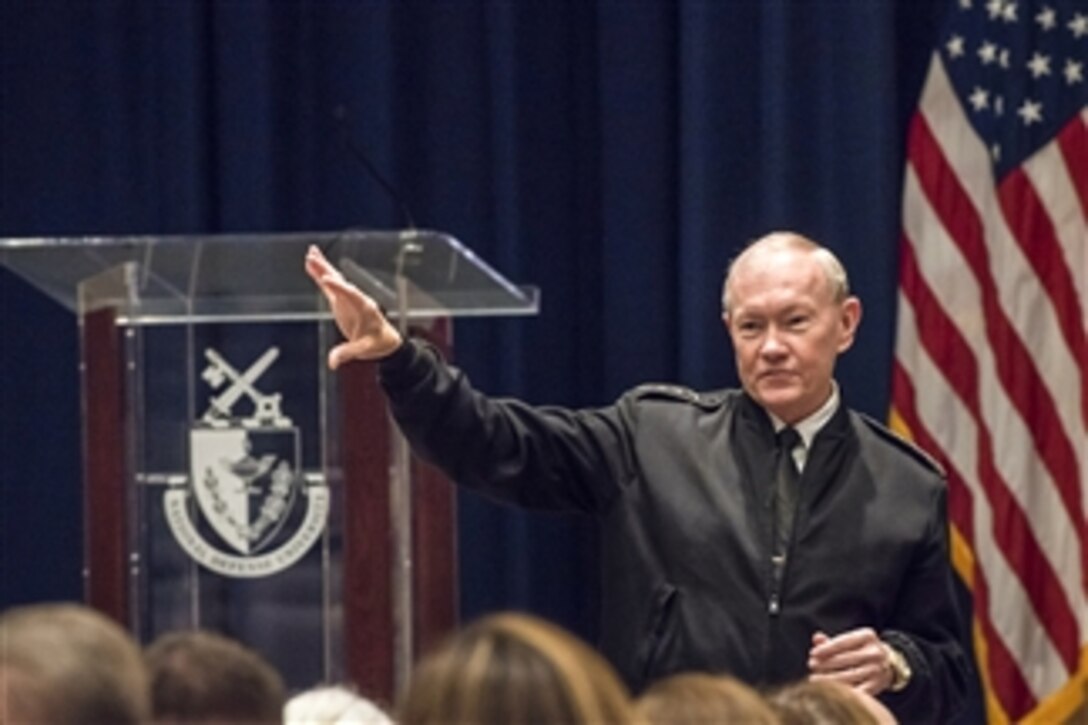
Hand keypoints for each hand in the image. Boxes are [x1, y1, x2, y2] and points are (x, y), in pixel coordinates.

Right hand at [304, 245, 403, 367]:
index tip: (327, 280)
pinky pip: (329, 286)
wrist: (385, 341)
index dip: (339, 287)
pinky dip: (320, 275)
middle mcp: (356, 299)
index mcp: (365, 307)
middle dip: (327, 270)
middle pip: (340, 281)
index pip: (351, 294)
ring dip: (322, 267)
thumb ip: (348, 353)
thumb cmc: (378, 343)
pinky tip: (311, 266)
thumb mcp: (364, 349)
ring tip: (310, 255)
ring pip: (334, 280)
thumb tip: (333, 362)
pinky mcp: (341, 301)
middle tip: (314, 258)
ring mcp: (347, 299)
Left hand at [807, 628, 894, 694]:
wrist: (889, 663)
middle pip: (845, 659)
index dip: (826, 648)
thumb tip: (816, 638)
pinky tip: (829, 691)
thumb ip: (831, 641)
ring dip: (829, 679)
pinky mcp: (877, 685)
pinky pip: (857, 690)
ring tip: (815, 679)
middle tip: (812, 666)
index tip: (812, 654)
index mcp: (867, 636)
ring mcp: (878, 669)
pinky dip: (842, 691)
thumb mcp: (850, 640)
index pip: (843, 642)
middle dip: (825, 663)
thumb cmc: (862, 649)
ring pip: (849, 676)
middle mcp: (875, 652)